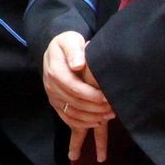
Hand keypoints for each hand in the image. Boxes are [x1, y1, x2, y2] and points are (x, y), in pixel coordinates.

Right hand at [42, 32, 114, 162]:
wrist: (56, 50)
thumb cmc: (67, 44)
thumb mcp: (70, 40)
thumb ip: (74, 50)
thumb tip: (78, 64)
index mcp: (55, 71)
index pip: (73, 87)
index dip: (91, 95)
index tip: (107, 97)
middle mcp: (51, 86)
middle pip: (74, 102)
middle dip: (95, 108)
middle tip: (113, 109)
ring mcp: (53, 97)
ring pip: (71, 113)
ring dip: (91, 118)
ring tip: (109, 116)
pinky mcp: (56, 104)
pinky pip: (67, 119)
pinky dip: (82, 124)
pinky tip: (96, 123)